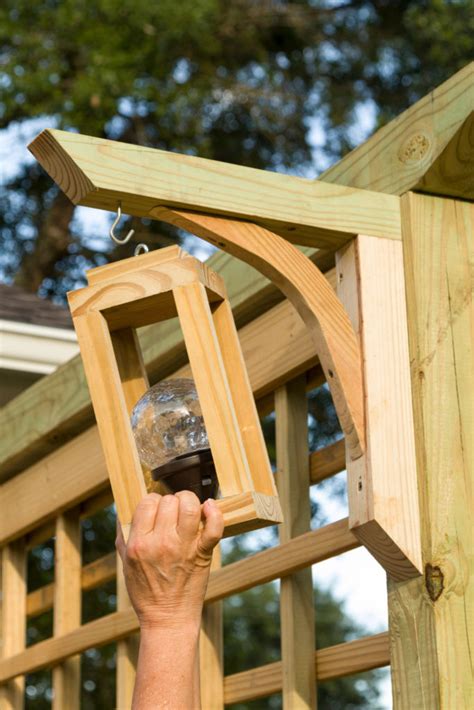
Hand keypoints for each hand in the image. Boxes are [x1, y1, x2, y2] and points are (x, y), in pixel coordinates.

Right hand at [116, 492, 223, 630]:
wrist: (167, 618)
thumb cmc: (145, 591)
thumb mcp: (125, 563)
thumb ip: (124, 534)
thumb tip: (125, 510)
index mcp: (139, 544)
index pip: (147, 503)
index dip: (152, 501)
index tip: (156, 508)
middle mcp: (161, 543)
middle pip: (168, 502)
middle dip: (170, 501)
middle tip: (172, 511)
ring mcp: (183, 548)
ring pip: (190, 507)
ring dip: (189, 500)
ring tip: (188, 507)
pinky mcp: (202, 554)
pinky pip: (214, 527)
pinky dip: (214, 513)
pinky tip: (209, 506)